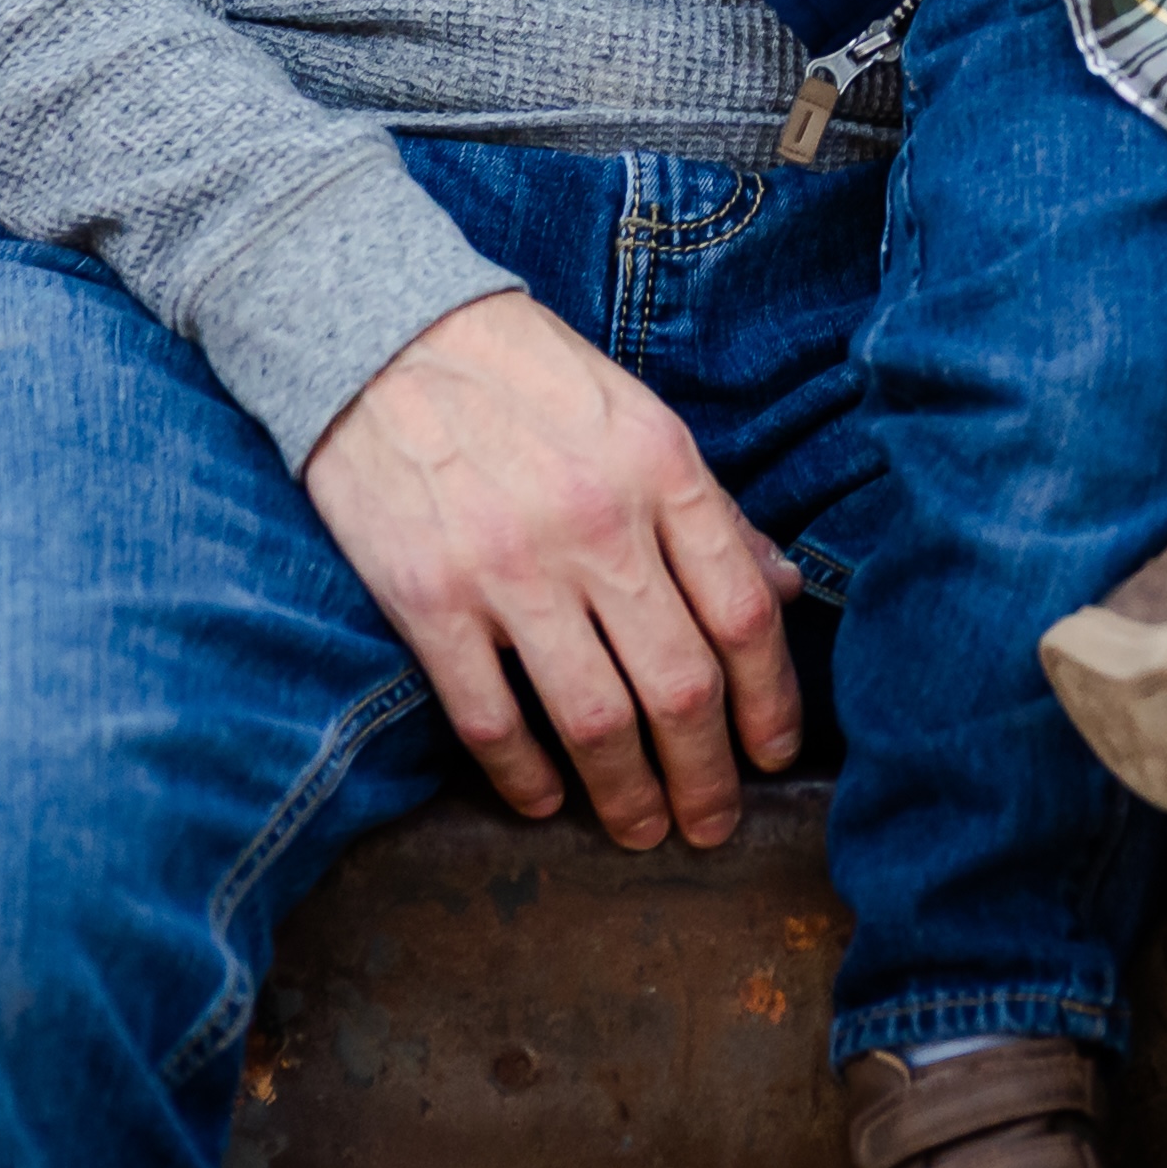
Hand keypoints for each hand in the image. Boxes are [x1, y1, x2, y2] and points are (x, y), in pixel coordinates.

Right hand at [298, 289, 808, 841]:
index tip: (773, 753)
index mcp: (663, 470)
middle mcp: (597, 525)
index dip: (769, 701)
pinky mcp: (428, 600)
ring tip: (643, 829)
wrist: (381, 338)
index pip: (743, 614)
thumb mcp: (639, 419)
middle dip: (707, 775)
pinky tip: (546, 801)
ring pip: (595, 719)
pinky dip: (525, 777)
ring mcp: (509, 568)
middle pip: (680, 685)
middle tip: (712, 824)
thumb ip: (710, 511)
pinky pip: (491, 719)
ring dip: (628, 794)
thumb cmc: (526, 379)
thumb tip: (785, 589)